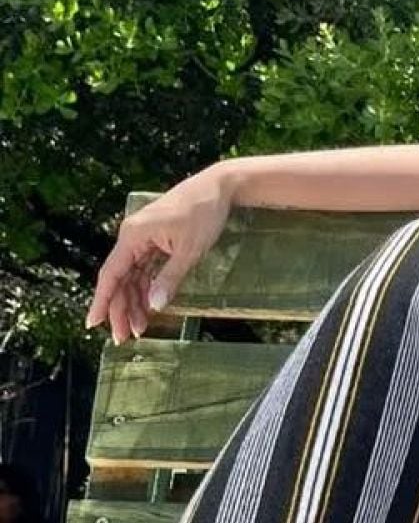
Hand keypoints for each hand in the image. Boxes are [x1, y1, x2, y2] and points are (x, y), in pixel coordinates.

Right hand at [84, 164, 234, 343]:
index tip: (93, 323)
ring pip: (132, 275)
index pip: (111, 274)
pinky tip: (148, 305)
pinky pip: (144, 267)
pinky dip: (145, 286)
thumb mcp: (190, 250)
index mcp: (133, 235)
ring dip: (134, 300)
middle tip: (125, 337)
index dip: (102, 300)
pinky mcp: (156, 238)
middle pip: (120, 278)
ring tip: (139, 327)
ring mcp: (144, 237)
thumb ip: (170, 278)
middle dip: (121, 308)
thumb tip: (154, 305)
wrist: (221, 186)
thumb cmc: (205, 213)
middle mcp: (132, 236)